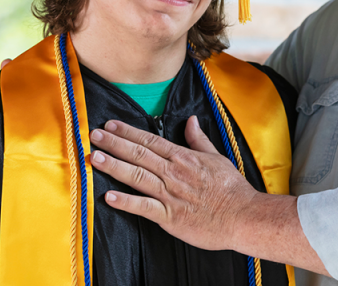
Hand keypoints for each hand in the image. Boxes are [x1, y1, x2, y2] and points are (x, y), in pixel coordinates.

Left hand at [89, 116, 257, 251]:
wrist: (242, 216)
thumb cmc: (231, 189)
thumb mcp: (217, 157)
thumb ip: (199, 140)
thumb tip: (191, 121)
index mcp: (183, 158)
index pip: (150, 140)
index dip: (128, 132)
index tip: (110, 125)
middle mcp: (173, 173)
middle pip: (139, 154)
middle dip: (114, 144)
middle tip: (94, 136)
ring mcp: (170, 194)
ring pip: (137, 176)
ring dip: (115, 166)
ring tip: (96, 158)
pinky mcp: (170, 216)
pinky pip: (144, 207)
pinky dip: (126, 202)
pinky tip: (109, 197)